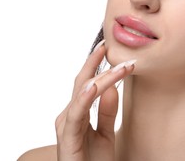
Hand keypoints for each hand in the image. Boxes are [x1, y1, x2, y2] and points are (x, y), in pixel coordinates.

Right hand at [55, 41, 134, 160]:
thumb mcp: (106, 133)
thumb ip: (107, 112)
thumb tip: (112, 87)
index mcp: (78, 112)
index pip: (88, 82)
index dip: (97, 64)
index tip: (109, 48)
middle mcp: (70, 115)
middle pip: (83, 82)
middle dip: (97, 63)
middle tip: (112, 46)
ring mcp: (66, 125)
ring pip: (83, 94)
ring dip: (102, 78)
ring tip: (118, 64)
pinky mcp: (68, 138)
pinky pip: (77, 114)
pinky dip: (85, 98)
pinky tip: (95, 86)